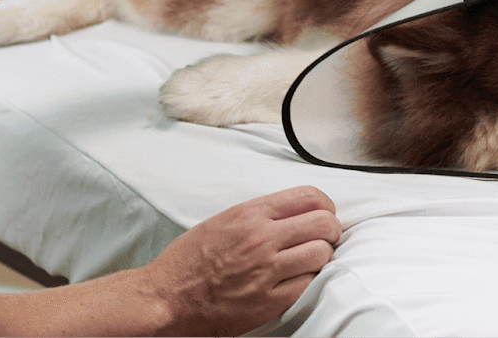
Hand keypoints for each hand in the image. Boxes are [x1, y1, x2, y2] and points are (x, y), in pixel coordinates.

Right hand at [140, 185, 342, 335]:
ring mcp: (266, 271)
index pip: (309, 197)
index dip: (326, 206)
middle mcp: (262, 238)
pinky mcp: (268, 301)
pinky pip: (308, 285)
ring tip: (311, 260)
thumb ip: (259, 214)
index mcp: (250, 214)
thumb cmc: (188, 261)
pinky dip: (308, 281)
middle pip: (323, 224)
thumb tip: (294, 211)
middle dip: (331, 230)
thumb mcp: (222, 221)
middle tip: (326, 238)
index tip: (325, 214)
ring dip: (322, 257)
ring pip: (321, 254)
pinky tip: (298, 280)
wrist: (166, 299)